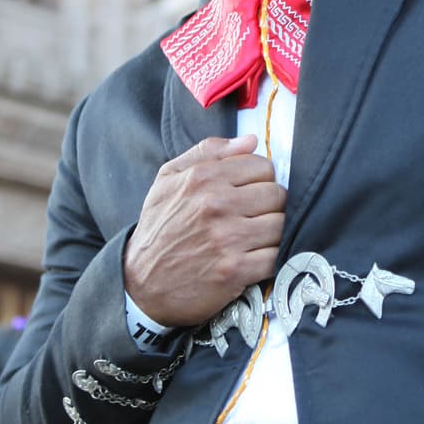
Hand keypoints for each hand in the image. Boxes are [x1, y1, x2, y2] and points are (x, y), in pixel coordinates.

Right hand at [124, 136, 285, 327]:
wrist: (142, 282)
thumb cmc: (159, 227)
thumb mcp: (169, 178)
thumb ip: (209, 152)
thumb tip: (251, 140)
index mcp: (202, 178)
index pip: (262, 166)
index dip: (260, 179)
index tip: (250, 191)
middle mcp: (217, 205)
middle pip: (276, 194)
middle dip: (269, 205)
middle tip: (254, 216)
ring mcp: (228, 239)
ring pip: (281, 224)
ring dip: (272, 232)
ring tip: (254, 237)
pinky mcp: (235, 270)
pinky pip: (275, 255)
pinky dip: (269, 257)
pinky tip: (253, 257)